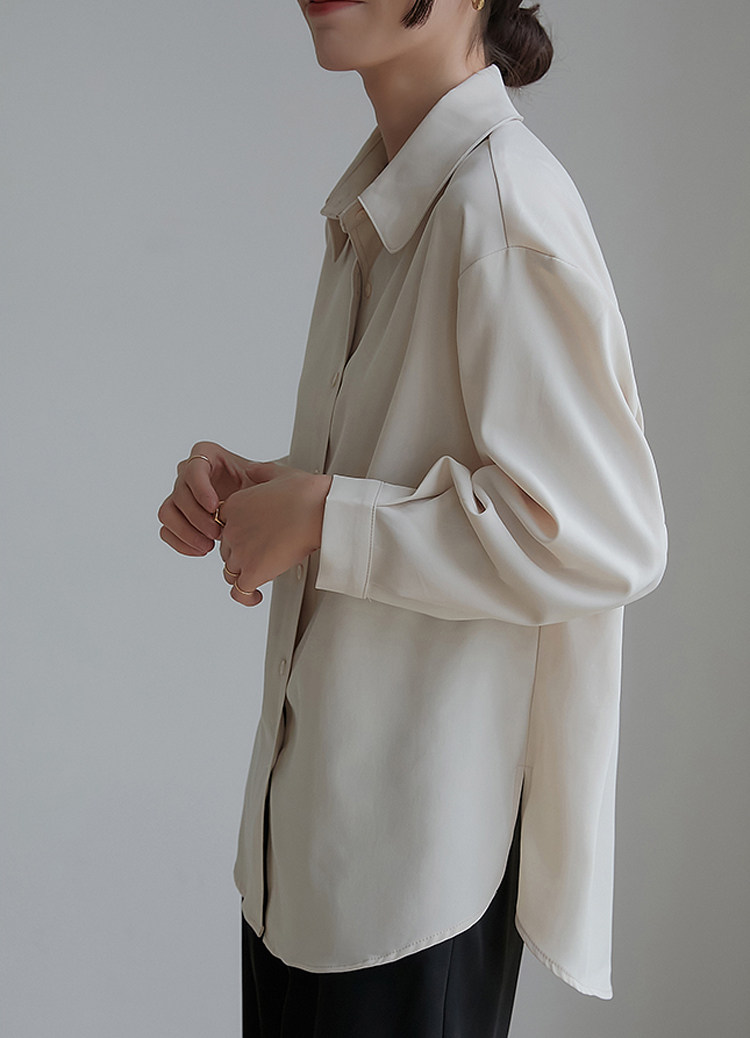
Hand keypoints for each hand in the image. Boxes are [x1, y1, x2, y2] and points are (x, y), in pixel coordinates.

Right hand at [158, 441, 281, 556]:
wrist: (258, 506)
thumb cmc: (260, 488)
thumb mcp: (265, 477)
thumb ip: (266, 472)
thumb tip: (251, 471)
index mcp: (206, 454)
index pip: (194, 468)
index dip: (201, 489)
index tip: (215, 507)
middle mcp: (187, 472)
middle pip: (179, 493)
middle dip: (197, 516)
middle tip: (217, 532)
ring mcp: (179, 495)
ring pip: (167, 513)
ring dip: (186, 532)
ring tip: (208, 546)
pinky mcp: (176, 516)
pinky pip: (166, 530)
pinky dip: (181, 543)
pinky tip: (202, 550)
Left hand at [218, 462, 332, 606]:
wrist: (320, 510)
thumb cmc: (306, 493)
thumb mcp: (278, 471)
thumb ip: (259, 472)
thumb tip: (252, 470)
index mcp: (234, 506)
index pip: (221, 527)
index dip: (237, 534)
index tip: (252, 538)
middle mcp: (231, 529)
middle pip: (226, 550)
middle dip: (242, 555)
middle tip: (263, 556)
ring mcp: (241, 551)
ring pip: (230, 571)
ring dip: (244, 574)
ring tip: (262, 575)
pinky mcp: (253, 571)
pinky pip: (239, 591)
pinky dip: (246, 597)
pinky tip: (256, 597)